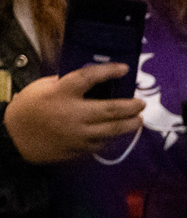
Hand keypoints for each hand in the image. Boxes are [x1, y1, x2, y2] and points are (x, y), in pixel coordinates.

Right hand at [1, 65, 140, 162]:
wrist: (14, 138)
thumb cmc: (28, 108)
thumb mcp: (43, 87)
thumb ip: (67, 83)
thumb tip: (91, 80)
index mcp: (62, 93)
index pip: (89, 77)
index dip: (109, 71)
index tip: (124, 69)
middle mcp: (73, 114)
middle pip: (111, 110)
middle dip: (131, 107)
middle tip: (141, 103)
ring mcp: (78, 134)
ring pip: (113, 130)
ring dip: (130, 124)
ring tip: (138, 119)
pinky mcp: (80, 149)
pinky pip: (103, 143)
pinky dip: (113, 137)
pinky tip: (118, 132)